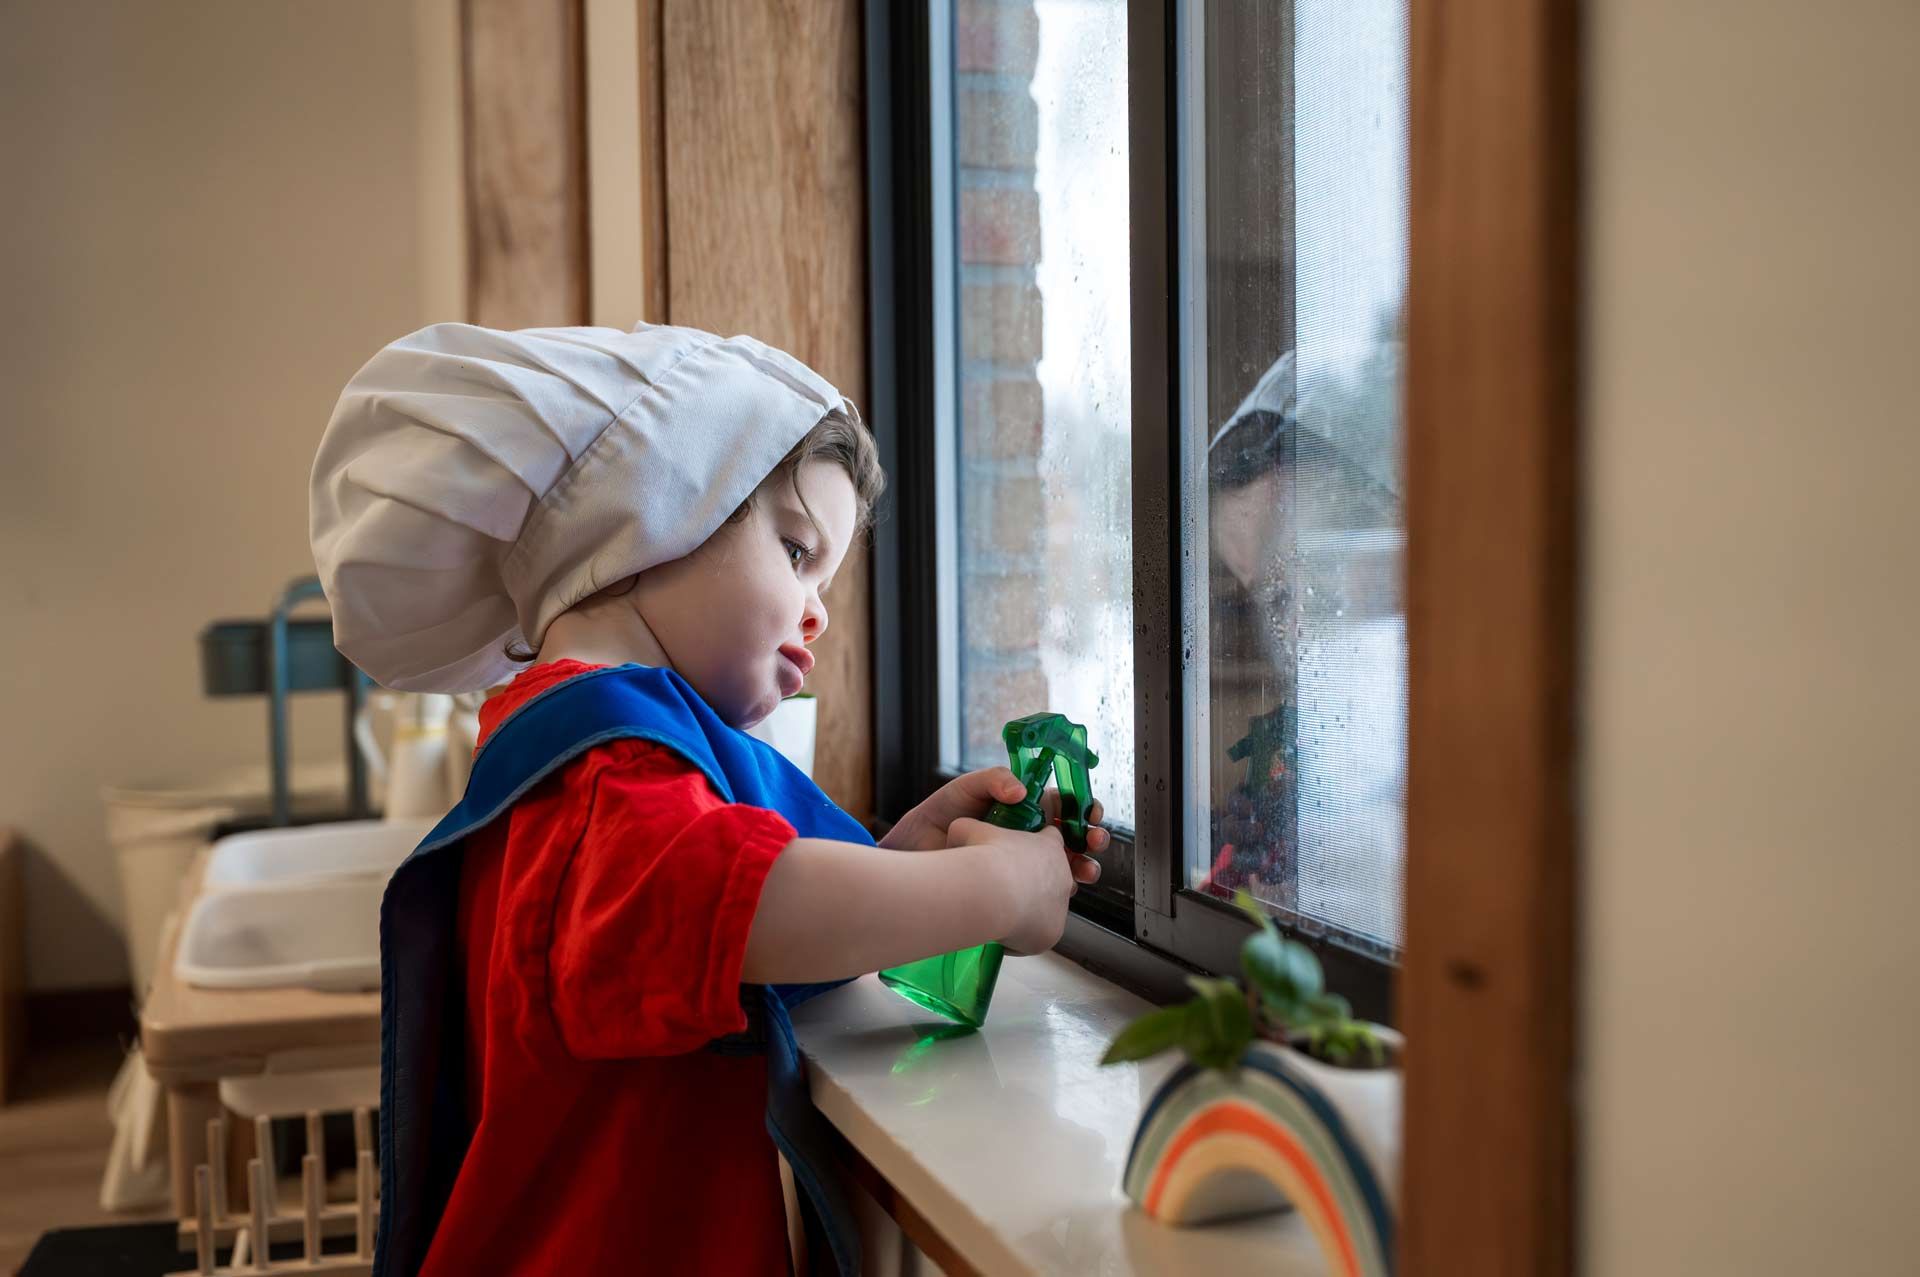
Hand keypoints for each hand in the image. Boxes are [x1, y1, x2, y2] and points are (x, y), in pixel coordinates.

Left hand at [881, 767, 1108, 887]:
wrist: (913, 853)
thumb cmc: (937, 816)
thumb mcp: (967, 789)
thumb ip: (995, 780)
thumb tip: (1022, 791)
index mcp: (1022, 808)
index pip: (1063, 807)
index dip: (1082, 809)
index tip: (1090, 814)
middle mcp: (1026, 836)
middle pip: (1072, 837)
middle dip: (1091, 839)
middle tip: (1095, 841)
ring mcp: (1021, 863)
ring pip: (1065, 866)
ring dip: (1084, 867)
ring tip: (1086, 870)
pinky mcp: (1014, 889)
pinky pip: (1047, 892)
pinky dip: (1063, 893)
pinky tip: (1067, 891)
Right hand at [945, 817, 1074, 955]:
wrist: (991, 894)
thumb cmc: (984, 858)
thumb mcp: (967, 831)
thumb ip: (968, 829)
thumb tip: (957, 833)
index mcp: (1049, 846)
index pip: (1052, 839)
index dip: (1036, 846)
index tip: (1019, 854)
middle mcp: (1063, 876)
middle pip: (1056, 877)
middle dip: (1036, 882)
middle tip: (1008, 886)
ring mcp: (1061, 907)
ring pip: (1049, 908)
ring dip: (1032, 910)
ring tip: (1003, 910)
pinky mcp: (1053, 933)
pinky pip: (1038, 935)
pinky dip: (1023, 935)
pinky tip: (1002, 930)